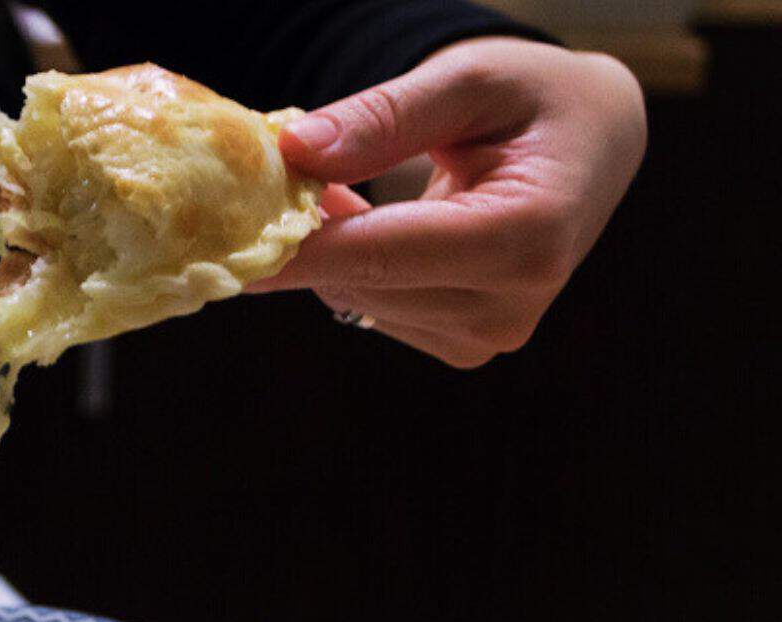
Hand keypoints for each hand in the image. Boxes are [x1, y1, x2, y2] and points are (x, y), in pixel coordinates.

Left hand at [250, 37, 646, 367]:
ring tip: (341, 185)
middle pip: (363, 278)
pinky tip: (366, 221)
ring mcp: (488, 334)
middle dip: (308, 232)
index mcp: (527, 235)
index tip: (228, 249)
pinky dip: (349, 265)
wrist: (592, 146)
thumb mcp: (472, 79)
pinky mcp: (462, 344)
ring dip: (329, 245)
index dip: (301, 252)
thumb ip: (386, 115)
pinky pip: (373, 306)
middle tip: (281, 171)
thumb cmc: (536, 101)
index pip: (385, 255)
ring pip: (359, 296)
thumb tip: (298, 150)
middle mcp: (512, 303)